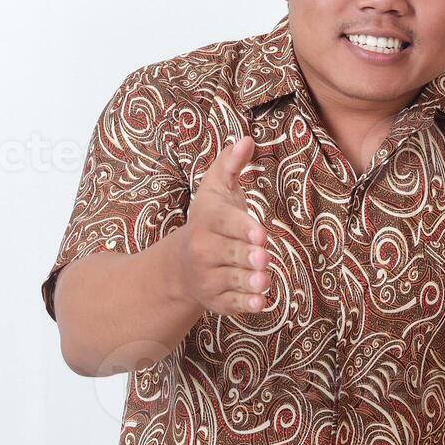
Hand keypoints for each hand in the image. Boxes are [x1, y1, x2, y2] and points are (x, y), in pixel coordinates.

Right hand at [168, 134, 272, 314]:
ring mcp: (208, 277)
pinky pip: (231, 304)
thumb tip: (247, 139)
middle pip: (230, 252)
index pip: (225, 223)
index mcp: (207, 221)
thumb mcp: (216, 190)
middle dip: (247, 256)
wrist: (180, 265)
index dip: (243, 228)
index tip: (259, 232)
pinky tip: (261, 303)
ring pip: (231, 279)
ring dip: (248, 281)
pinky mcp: (216, 300)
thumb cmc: (208, 221)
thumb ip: (231, 164)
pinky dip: (245, 305)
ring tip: (264, 280)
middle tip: (263, 258)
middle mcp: (204, 250)